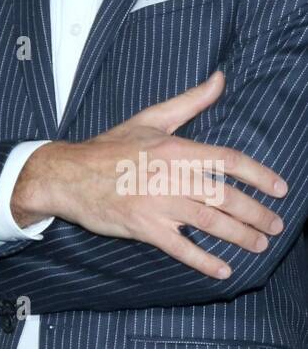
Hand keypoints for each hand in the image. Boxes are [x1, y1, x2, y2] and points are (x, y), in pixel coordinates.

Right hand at [11, 70, 287, 278]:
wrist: (68, 174)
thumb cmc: (109, 146)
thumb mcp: (150, 118)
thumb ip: (191, 101)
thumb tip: (220, 78)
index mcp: (176, 148)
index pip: (229, 160)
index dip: (259, 175)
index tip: (280, 189)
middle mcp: (172, 175)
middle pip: (226, 197)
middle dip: (257, 214)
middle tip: (276, 226)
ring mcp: (158, 203)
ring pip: (210, 223)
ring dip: (240, 236)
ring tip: (260, 245)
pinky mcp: (144, 227)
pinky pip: (181, 248)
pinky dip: (204, 261)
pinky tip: (224, 271)